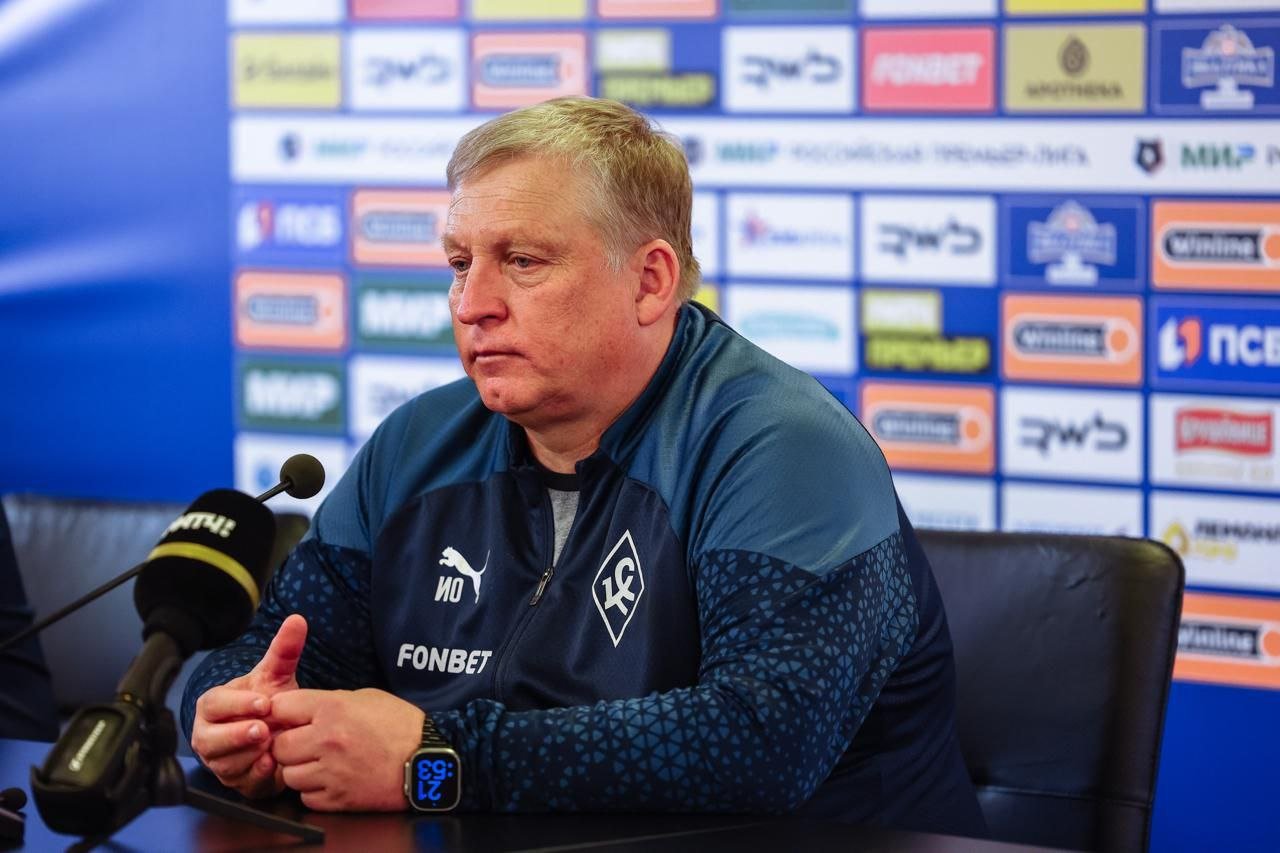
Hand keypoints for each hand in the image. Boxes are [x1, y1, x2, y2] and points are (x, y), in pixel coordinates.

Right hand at [189, 614, 307, 797]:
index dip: (237, 704)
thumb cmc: (267, 701)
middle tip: (262, 730)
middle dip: (236, 736)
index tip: (263, 702)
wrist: (277, 732)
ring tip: (270, 746)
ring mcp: (220, 761)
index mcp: (214, 706)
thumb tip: (297, 619)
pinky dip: (256, 775)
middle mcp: (209, 735)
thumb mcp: (276, 676)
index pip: (215, 704)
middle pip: (210, 739)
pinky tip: (272, 766)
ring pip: (225, 764)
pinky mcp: (235, 782)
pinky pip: (240, 783)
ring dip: (248, 756)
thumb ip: (284, 651)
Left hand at [269, 688, 425, 810]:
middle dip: (288, 744)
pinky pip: (305, 797)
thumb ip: (329, 701)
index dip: (282, 712)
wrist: (428, 759)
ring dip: (300, 769)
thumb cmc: (401, 725)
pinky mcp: (337, 799)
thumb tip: (301, 711)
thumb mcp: (366, 697)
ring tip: (320, 763)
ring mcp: (331, 772)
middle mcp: (326, 740)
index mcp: (332, 708)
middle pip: (279, 746)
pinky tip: (331, 779)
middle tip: (304, 743)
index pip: (280, 707)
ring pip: (289, 774)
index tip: (288, 717)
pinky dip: (314, 790)